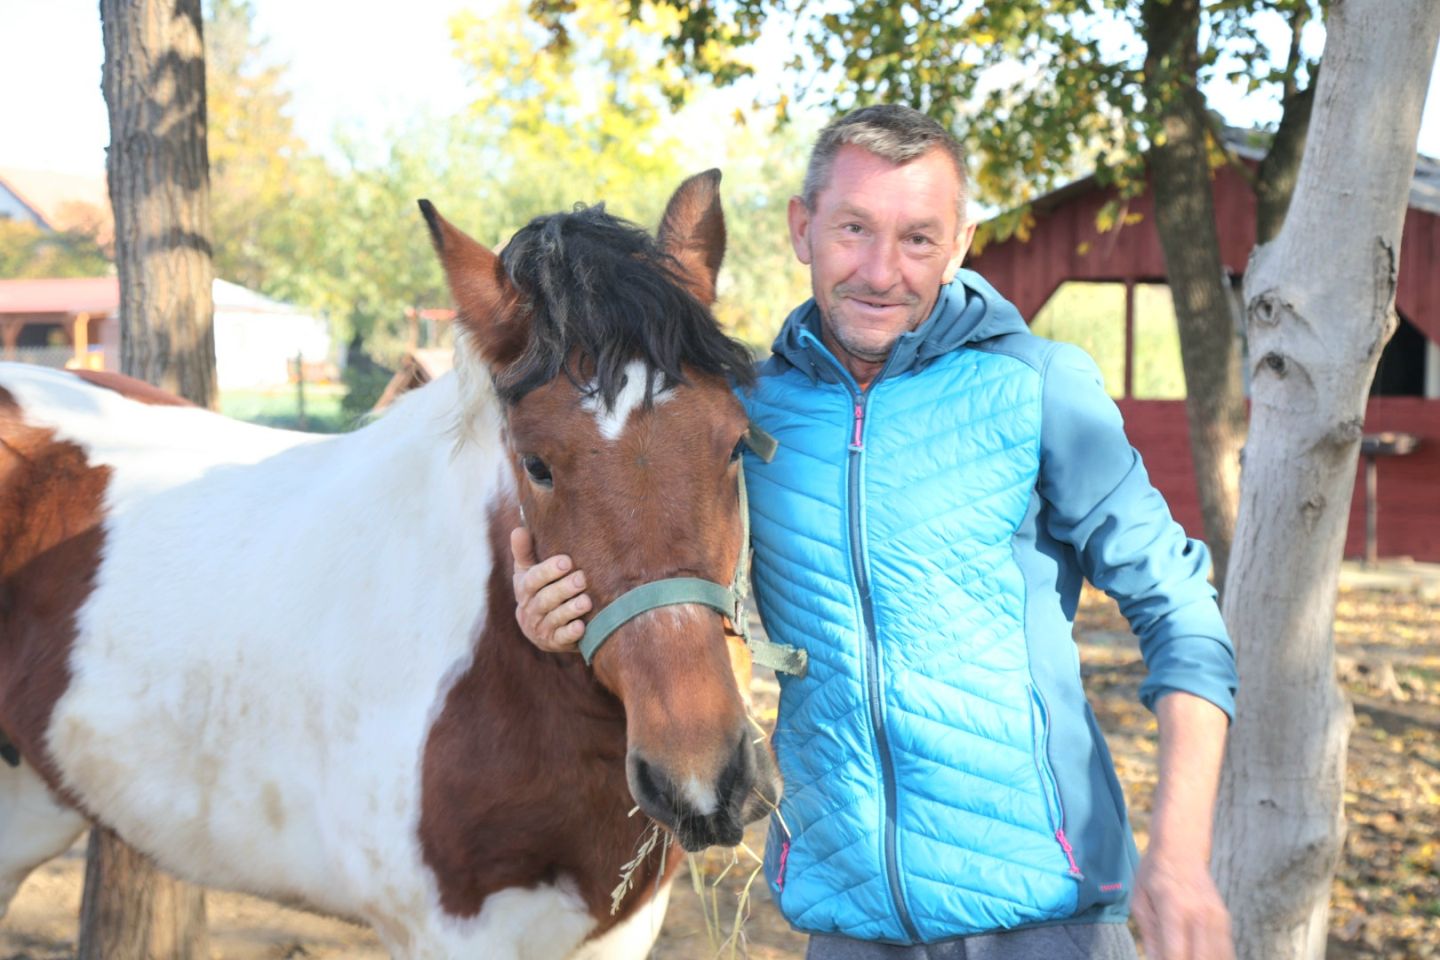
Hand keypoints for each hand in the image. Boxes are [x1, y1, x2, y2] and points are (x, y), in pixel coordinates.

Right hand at [509, 527, 590, 652]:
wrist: (541, 627)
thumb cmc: (539, 590)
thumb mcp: (528, 570)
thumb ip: (524, 552)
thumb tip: (519, 529)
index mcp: (523, 589)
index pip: (532, 580)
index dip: (548, 571)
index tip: (566, 561)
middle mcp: (529, 610)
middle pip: (545, 600)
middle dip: (564, 589)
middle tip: (582, 579)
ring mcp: (540, 628)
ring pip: (554, 619)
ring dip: (570, 610)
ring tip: (587, 601)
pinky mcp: (553, 643)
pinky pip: (560, 639)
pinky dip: (571, 633)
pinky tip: (582, 626)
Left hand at [1132, 848, 1233, 959]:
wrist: (1181, 847)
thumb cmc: (1153, 874)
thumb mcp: (1139, 901)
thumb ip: (1149, 935)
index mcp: (1173, 909)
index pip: (1176, 953)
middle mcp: (1199, 914)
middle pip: (1201, 959)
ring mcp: (1216, 917)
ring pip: (1219, 957)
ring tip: (1187, 956)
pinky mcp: (1225, 918)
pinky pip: (1226, 949)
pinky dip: (1217, 957)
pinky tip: (1201, 955)